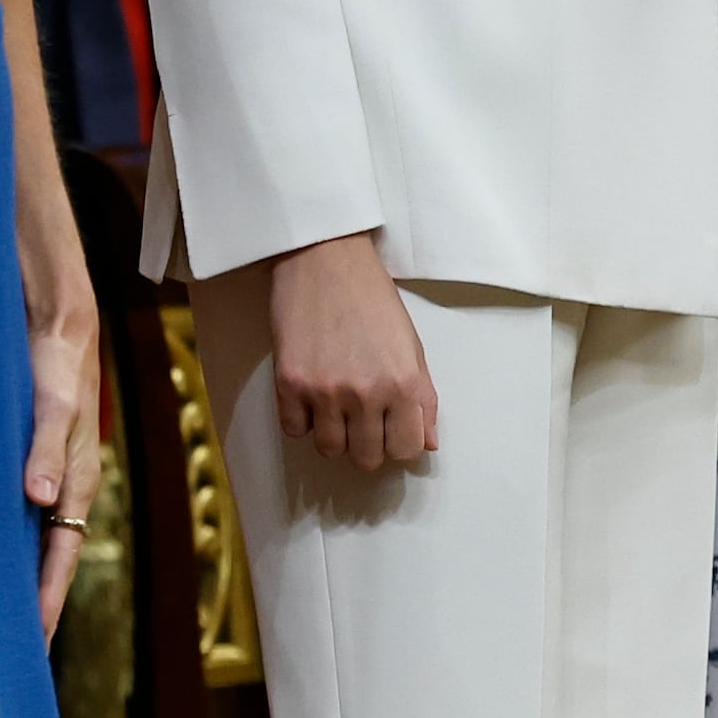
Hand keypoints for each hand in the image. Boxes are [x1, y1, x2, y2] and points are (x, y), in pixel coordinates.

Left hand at [25, 278, 104, 639]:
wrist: (57, 323)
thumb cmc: (58, 364)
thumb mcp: (55, 405)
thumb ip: (46, 449)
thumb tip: (40, 502)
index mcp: (76, 485)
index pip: (61, 561)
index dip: (46, 604)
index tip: (32, 646)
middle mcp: (61, 490)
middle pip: (47, 564)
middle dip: (33, 609)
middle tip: (11, 659)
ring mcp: (43, 479)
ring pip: (29, 545)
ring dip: (14, 581)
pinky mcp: (24, 464)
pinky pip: (12, 517)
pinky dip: (0, 545)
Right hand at [262, 230, 436, 470]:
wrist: (324, 259)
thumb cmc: (371, 297)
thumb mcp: (411, 345)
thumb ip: (423, 398)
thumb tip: (428, 443)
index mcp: (403, 383)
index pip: (406, 450)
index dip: (398, 442)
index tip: (390, 428)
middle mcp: (366, 393)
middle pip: (366, 458)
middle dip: (366, 444)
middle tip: (362, 418)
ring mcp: (325, 391)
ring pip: (329, 450)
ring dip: (334, 435)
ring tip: (335, 406)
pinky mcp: (289, 384)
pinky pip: (294, 431)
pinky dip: (302, 420)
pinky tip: (310, 395)